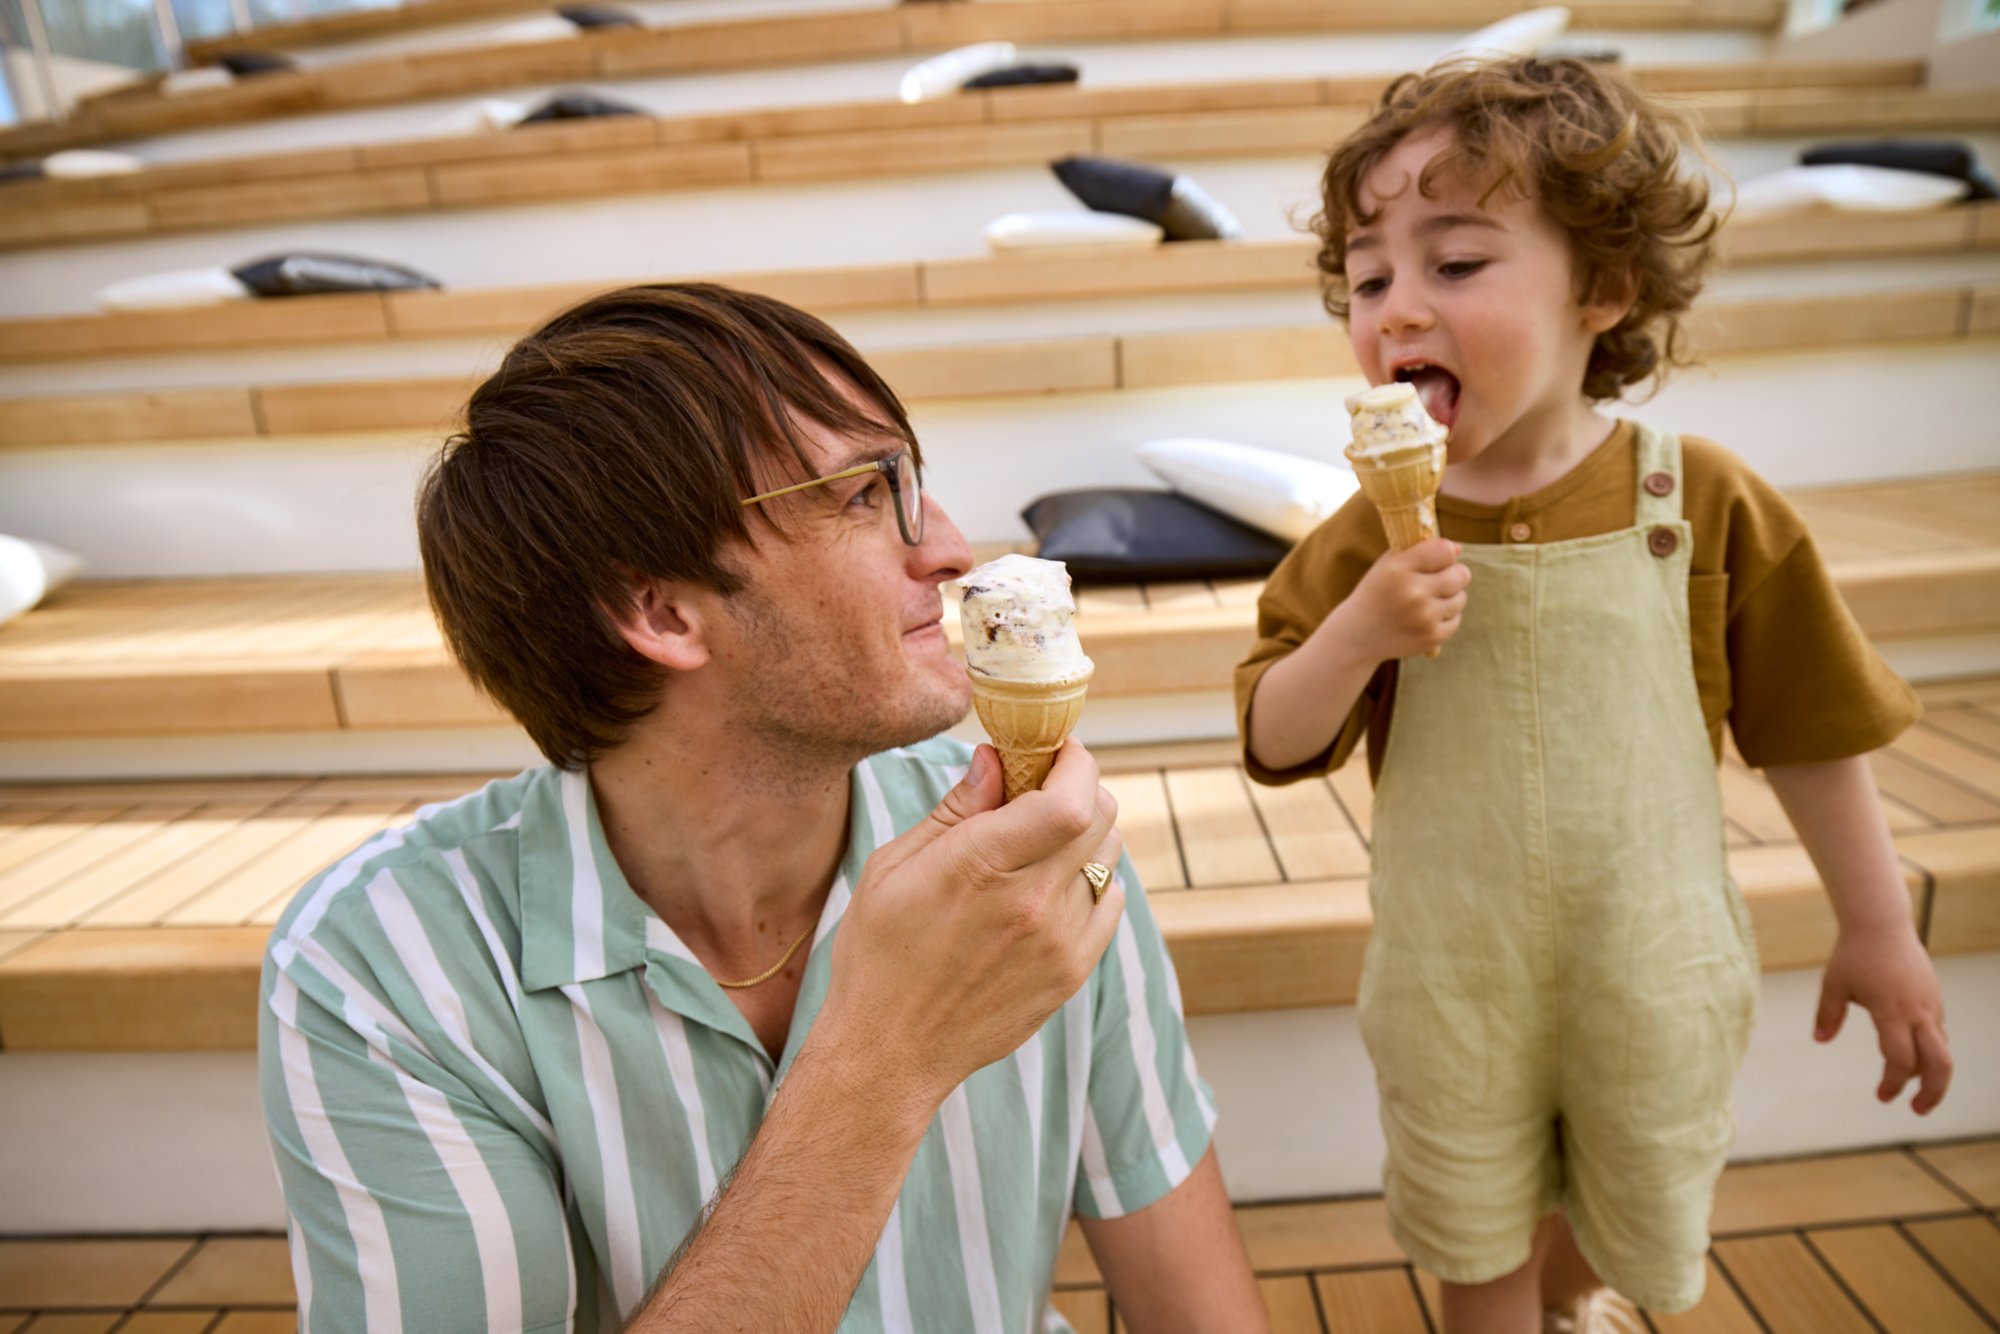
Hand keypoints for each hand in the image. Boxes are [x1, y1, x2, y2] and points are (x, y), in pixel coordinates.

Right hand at [815, 739, 1125, 1118]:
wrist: (889, 1050)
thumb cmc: (878, 953)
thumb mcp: (894, 866)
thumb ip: (956, 809)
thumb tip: (997, 759)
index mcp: (981, 866)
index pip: (1072, 798)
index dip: (1077, 763)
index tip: (1057, 751)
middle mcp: (1032, 903)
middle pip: (1101, 817)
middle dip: (1079, 788)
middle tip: (1043, 788)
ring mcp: (1059, 942)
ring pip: (1108, 858)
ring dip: (1084, 834)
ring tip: (1040, 843)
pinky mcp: (1071, 974)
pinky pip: (1110, 904)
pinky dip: (1092, 881)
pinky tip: (1051, 887)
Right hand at [1331, 538, 1469, 662]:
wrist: (1356, 635)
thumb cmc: (1377, 592)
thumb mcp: (1386, 565)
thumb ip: (1417, 550)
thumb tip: (1458, 549)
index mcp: (1398, 569)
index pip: (1445, 551)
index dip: (1447, 552)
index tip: (1440, 558)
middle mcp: (1413, 593)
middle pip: (1461, 574)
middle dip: (1454, 574)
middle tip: (1440, 579)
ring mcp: (1424, 617)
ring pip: (1461, 597)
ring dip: (1449, 597)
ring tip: (1427, 600)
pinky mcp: (1431, 637)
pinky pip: (1456, 619)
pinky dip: (1445, 617)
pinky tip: (1426, 617)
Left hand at [1815, 924, 1952, 1113]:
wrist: (1882, 924)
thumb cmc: (1853, 954)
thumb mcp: (1833, 984)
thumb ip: (1827, 1014)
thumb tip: (1820, 1040)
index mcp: (1891, 1011)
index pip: (1900, 1059)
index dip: (1892, 1083)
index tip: (1881, 1096)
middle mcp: (1918, 1012)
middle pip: (1939, 1063)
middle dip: (1932, 1092)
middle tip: (1918, 1110)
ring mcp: (1931, 1006)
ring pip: (1941, 1050)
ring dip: (1930, 1073)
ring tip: (1911, 1088)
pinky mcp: (1935, 1000)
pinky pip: (1938, 1034)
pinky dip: (1929, 1052)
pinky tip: (1912, 1058)